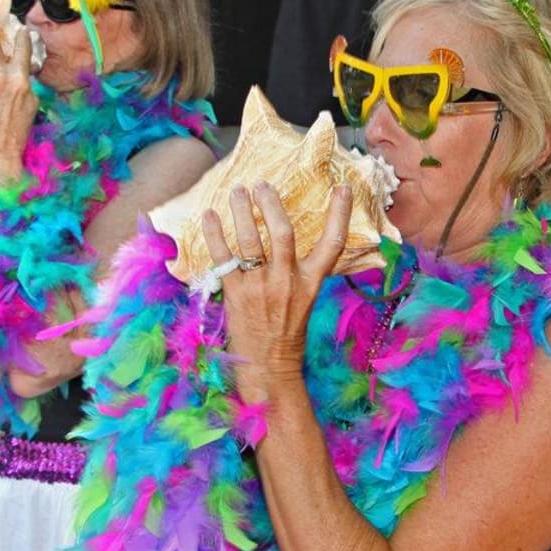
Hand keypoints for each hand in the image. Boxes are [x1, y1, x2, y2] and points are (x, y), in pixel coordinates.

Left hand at [201, 182, 350, 399]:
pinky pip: (223, 257)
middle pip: (283, 233)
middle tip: (261, 185)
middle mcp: (287, 281)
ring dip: (241, 211)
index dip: (339, 214)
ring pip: (251, 240)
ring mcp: (260, 287)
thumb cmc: (286, 331)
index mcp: (310, 283)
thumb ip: (300, 270)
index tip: (341, 188)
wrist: (269, 366)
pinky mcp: (235, 293)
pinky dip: (214, 234)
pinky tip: (208, 215)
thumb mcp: (304, 298)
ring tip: (235, 191)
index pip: (332, 244)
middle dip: (270, 205)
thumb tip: (287, 236)